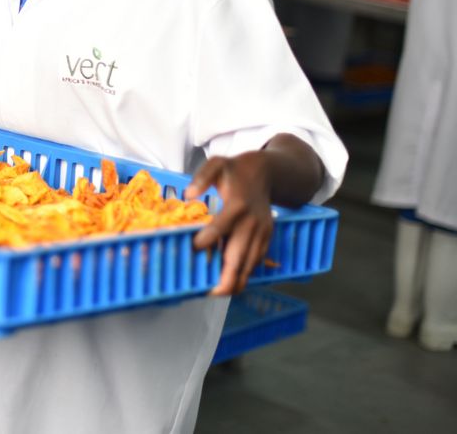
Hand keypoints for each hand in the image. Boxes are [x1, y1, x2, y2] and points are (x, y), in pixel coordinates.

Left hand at [185, 152, 273, 295]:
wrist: (268, 172)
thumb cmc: (237, 169)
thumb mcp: (217, 164)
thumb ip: (201, 177)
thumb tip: (188, 195)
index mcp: (238, 205)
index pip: (219, 229)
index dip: (204, 243)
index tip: (192, 250)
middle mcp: (252, 223)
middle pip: (239, 257)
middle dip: (226, 278)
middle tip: (209, 292)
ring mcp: (262, 232)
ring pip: (250, 264)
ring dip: (236, 280)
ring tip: (218, 291)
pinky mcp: (267, 237)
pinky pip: (257, 260)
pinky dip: (245, 271)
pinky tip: (231, 279)